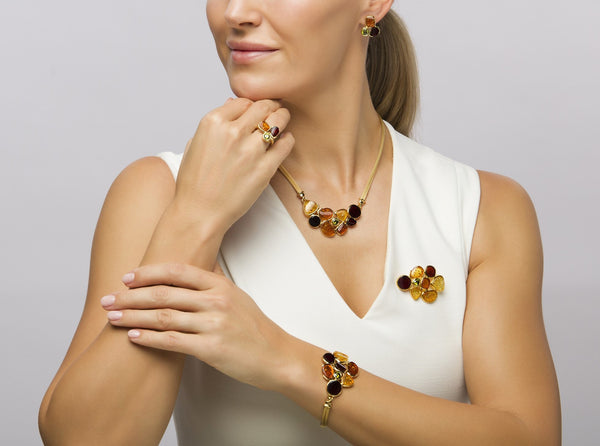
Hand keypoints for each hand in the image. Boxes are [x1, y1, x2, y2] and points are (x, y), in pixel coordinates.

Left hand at [101, 263, 293, 389]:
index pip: (176, 271)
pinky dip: (149, 339)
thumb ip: (213, 282)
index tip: (126, 278)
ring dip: (133, 318)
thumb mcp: (237, 295)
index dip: (147, 273)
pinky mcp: (211, 348)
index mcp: (219, 285)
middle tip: (108, 299)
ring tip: (113, 319)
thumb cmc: (254, 327)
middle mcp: (215, 301)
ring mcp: (214, 324)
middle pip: (164, 293)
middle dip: (131, 296)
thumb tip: (191, 266)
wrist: (276, 355)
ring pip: (163, 317)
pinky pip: (173, 341)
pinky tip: (133, 337)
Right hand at [174, 98, 293, 230]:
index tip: (255, 112)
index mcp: (212, 123)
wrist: (199, 213)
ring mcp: (250, 150)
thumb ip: (215, 124)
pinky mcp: (265, 168)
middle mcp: (232, 132)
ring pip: (278, 121)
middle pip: (263, 106)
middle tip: (276, 111)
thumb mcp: (195, 144)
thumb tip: (232, 104)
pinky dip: (287, 140)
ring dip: (282, 118)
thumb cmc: (194, 182)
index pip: (242, 101)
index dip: (251, 105)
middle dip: (271, 106)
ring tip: (282, 122)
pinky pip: (286, 144)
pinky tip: (283, 143)